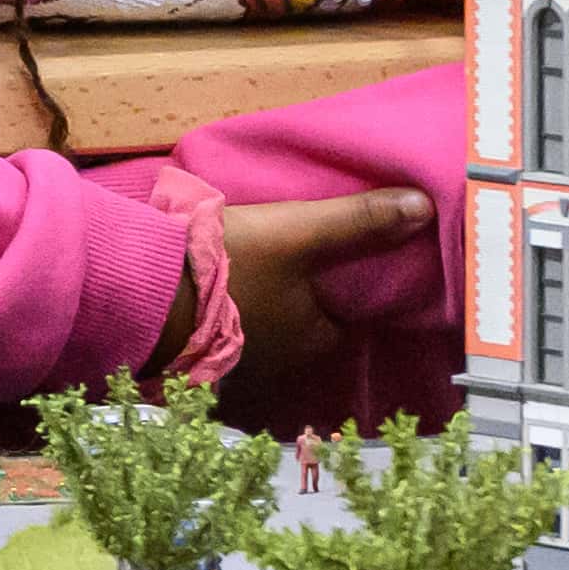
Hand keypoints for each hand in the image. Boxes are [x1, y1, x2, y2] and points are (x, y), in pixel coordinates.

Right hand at [215, 185, 432, 408]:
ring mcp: (234, 362)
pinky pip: (227, 330)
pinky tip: (221, 284)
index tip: (339, 266)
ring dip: (261, 305)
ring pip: (262, 330)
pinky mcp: (195, 352)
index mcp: (313, 340)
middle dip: (301, 300)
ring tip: (257, 266)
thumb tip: (424, 207)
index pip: (345, 320)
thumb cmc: (232, 267)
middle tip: (297, 260)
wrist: (143, 289)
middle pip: (303, 326)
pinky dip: (229, 310)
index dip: (344, 293)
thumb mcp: (300, 233)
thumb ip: (359, 221)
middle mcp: (279, 363)